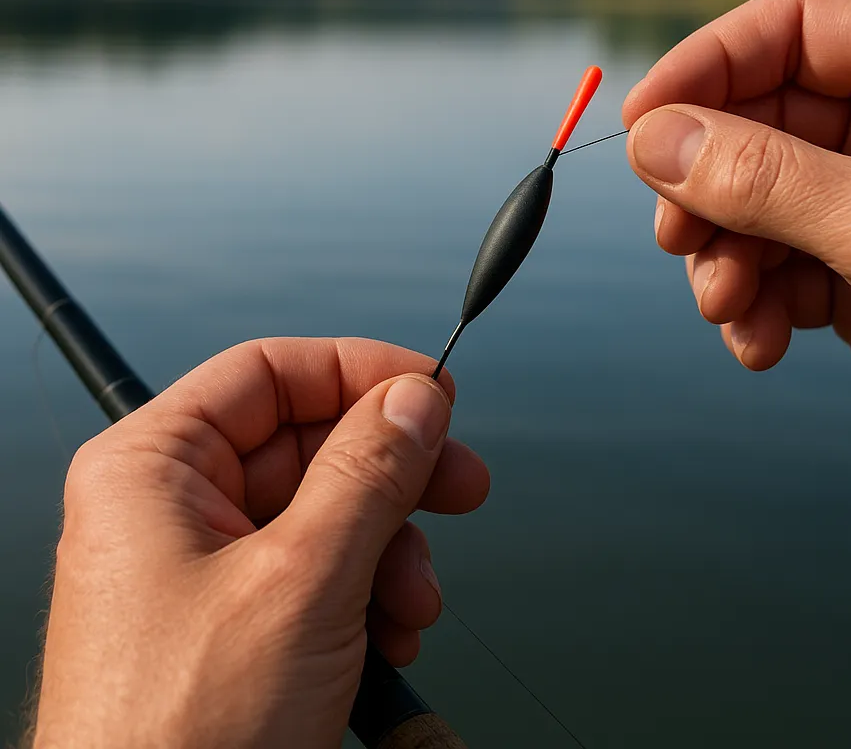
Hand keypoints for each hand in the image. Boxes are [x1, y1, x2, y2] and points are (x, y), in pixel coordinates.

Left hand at [32, 338, 488, 748]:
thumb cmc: (183, 737)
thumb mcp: (302, 582)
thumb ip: (368, 474)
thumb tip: (416, 398)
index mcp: (154, 469)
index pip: (269, 372)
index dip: (358, 371)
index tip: (433, 392)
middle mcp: (174, 509)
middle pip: (310, 444)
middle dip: (393, 478)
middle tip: (462, 488)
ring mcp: (205, 571)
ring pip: (328, 514)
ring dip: (390, 552)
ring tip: (412, 606)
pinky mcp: (235, 626)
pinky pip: (320, 575)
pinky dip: (370, 597)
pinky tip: (388, 640)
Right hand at [623, 0, 850, 500]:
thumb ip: (765, 177)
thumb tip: (652, 138)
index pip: (791, 29)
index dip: (707, 66)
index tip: (641, 124)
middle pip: (754, 120)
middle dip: (706, 184)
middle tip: (675, 235)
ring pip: (750, 200)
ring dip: (720, 255)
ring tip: (727, 307)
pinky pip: (769, 268)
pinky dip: (748, 304)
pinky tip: (761, 343)